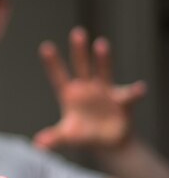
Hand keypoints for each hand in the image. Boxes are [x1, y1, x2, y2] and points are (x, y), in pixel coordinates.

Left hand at [33, 27, 146, 150]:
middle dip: (79, 51)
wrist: (108, 142)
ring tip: (101, 44)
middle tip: (77, 32)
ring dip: (102, 60)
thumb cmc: (84, 134)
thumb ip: (54, 138)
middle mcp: (87, 88)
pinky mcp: (121, 100)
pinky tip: (140, 88)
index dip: (53, 63)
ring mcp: (104, 91)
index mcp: (70, 94)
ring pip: (103, 72)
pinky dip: (135, 92)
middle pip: (81, 66)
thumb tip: (38, 144)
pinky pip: (129, 95)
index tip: (45, 47)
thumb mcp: (68, 136)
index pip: (59, 76)